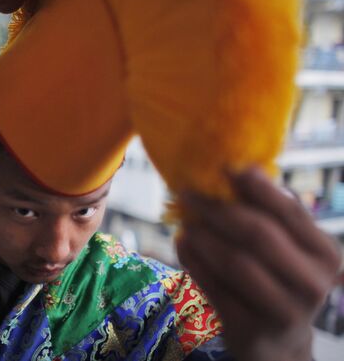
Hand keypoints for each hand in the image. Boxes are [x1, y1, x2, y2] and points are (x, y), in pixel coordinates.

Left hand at [176, 167, 341, 360]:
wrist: (277, 342)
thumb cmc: (277, 280)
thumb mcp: (285, 249)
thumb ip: (267, 213)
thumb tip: (238, 165)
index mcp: (324, 254)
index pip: (289, 211)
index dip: (254, 186)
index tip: (224, 167)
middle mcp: (312, 283)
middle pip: (258, 233)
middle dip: (217, 209)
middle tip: (188, 193)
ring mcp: (284, 311)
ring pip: (234, 261)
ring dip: (202, 235)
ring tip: (184, 222)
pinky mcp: (251, 329)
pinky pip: (214, 287)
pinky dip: (193, 261)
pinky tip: (182, 244)